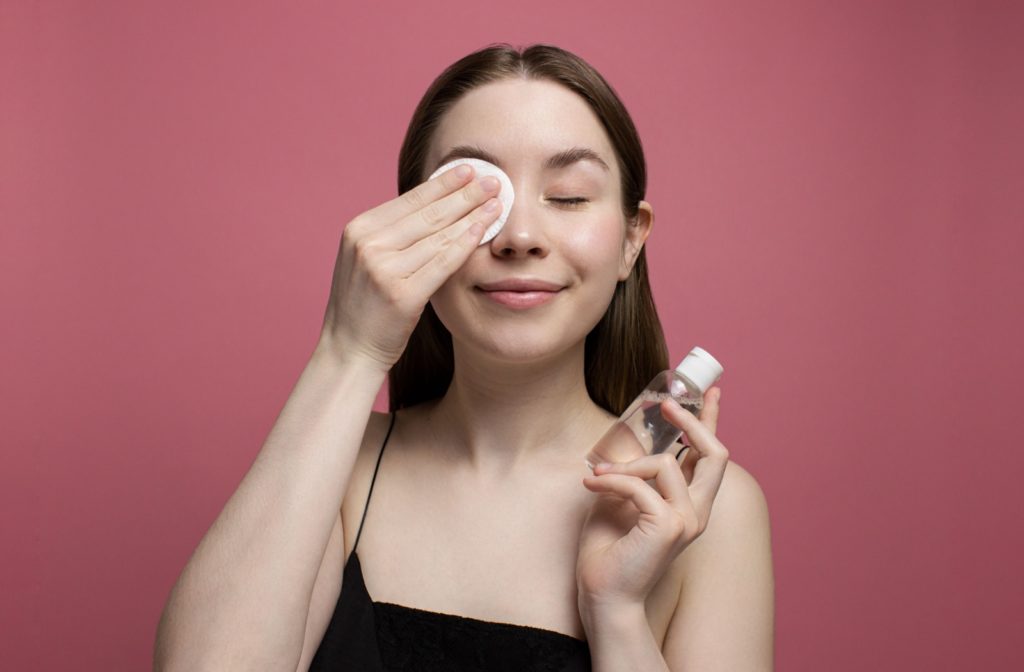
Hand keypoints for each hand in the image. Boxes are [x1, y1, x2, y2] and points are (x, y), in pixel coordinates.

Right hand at [318, 165, 502, 370]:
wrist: (348, 350)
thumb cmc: (364, 307)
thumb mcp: (367, 260)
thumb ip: (392, 235)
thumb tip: (434, 205)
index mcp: (359, 230)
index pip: (410, 200)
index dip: (443, 184)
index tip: (468, 169)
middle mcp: (368, 244)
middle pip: (428, 213)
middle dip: (464, 194)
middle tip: (493, 179)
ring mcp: (383, 269)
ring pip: (439, 234)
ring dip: (472, 215)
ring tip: (497, 202)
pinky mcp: (402, 294)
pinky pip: (443, 262)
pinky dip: (466, 243)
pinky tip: (484, 230)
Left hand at [576, 388, 727, 611]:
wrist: (603, 594)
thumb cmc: (608, 550)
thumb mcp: (621, 499)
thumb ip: (635, 474)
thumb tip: (630, 443)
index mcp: (688, 505)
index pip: (709, 457)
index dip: (711, 422)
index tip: (713, 392)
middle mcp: (696, 512)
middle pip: (714, 454)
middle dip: (693, 422)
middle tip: (667, 404)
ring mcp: (687, 520)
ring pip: (665, 463)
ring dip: (625, 465)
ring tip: (598, 476)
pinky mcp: (668, 526)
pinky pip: (639, 484)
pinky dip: (612, 481)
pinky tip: (592, 486)